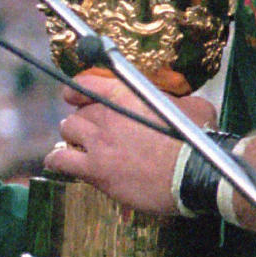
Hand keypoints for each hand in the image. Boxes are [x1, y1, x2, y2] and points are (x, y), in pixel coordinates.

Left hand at [45, 72, 217, 213]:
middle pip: (77, 111)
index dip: (77, 92)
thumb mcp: (192, 105)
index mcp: (126, 94)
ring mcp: (98, 142)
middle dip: (83, 122)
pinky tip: (59, 163)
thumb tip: (180, 102)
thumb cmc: (198, 140)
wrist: (195, 173)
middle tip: (94, 133)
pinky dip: (57, 160)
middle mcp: (106, 114)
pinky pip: (60, 160)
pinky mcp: (96, 169)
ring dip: (73, 139)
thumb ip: (175, 100)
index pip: (84, 84)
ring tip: (80, 148)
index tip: (76, 98)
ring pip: (67, 132)